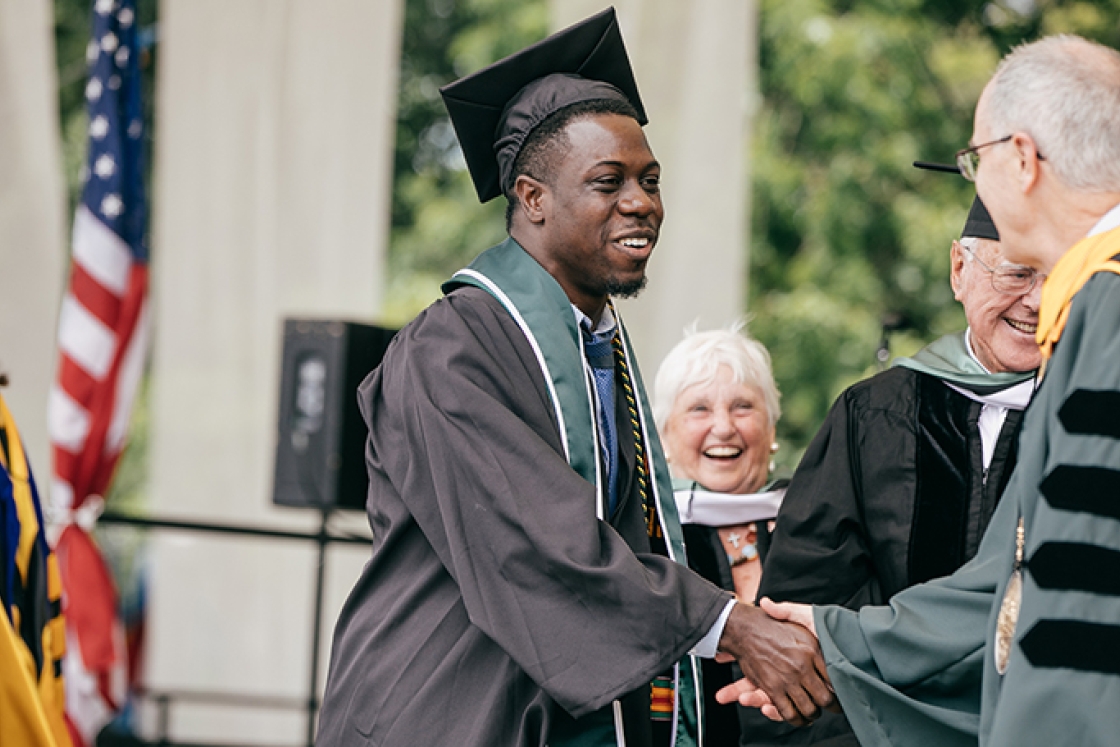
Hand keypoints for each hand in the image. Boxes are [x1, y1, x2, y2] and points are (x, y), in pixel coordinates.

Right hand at [716, 602, 833, 724]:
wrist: (744, 628)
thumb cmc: (770, 624)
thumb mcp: (797, 618)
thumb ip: (817, 633)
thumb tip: (830, 643)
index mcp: (812, 649)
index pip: (834, 676)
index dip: (838, 687)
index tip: (837, 690)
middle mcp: (802, 666)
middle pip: (825, 697)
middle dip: (830, 706)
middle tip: (831, 707)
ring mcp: (787, 679)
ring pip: (809, 709)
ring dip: (812, 715)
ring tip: (813, 713)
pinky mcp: (772, 689)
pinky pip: (788, 712)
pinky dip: (794, 719)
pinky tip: (798, 717)